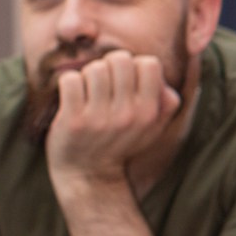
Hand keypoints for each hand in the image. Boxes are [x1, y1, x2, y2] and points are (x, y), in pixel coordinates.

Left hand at [44, 50, 182, 189]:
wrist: (89, 175)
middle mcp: (128, 115)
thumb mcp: (153, 127)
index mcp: (150, 113)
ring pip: (94, 68)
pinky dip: (68, 85)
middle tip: (104, 86)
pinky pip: (69, 80)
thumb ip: (166, 102)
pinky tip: (72, 99)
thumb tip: (162, 80)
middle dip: (109, 67)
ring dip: (87, 77)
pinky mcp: (73, 121)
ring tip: (88, 94)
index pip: (149, 63)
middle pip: (120, 59)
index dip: (135, 67)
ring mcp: (99, 119)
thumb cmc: (120, 141)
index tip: (125, 83)